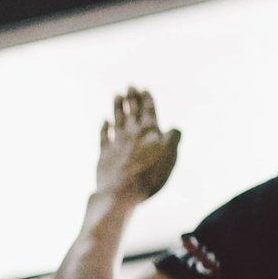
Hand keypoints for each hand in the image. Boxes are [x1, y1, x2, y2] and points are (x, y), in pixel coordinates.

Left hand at [95, 87, 179, 202]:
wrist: (120, 192)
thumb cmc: (150, 176)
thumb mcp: (170, 157)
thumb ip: (173, 139)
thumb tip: (173, 127)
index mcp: (149, 132)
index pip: (148, 111)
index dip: (146, 99)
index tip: (143, 88)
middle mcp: (131, 134)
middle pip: (132, 112)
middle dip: (132, 98)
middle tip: (129, 85)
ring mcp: (116, 143)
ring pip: (117, 120)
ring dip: (117, 107)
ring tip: (116, 95)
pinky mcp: (104, 154)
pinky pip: (104, 136)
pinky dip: (104, 127)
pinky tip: (105, 121)